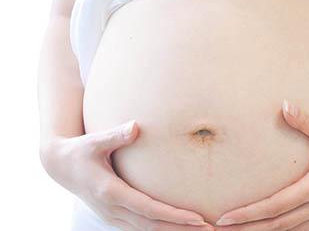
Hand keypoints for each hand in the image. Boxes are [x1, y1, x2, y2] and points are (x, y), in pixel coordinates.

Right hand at [40, 120, 213, 230]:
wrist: (61, 166)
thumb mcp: (94, 141)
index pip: (149, 210)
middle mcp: (112, 209)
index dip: (174, 216)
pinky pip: (140, 228)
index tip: (198, 219)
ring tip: (200, 230)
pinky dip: (160, 229)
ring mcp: (112, 216)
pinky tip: (176, 227)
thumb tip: (136, 126)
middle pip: (152, 227)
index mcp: (110, 192)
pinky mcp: (114, 216)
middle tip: (209, 229)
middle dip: (181, 230)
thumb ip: (114, 135)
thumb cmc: (81, 150)